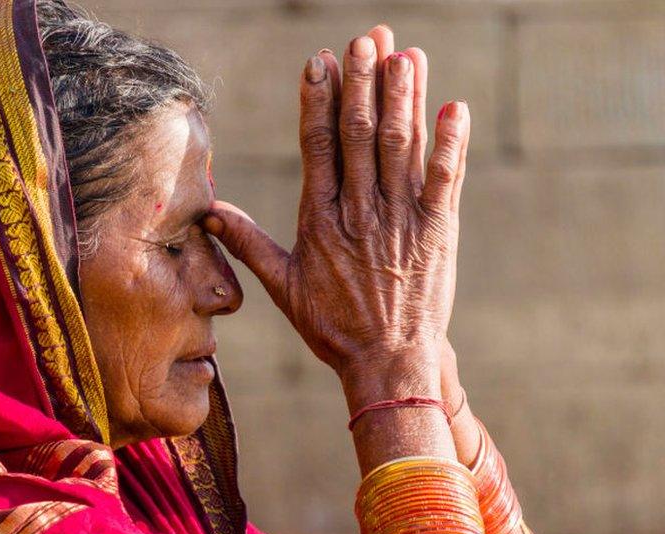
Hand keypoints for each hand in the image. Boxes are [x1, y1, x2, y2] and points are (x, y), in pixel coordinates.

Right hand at [204, 27, 471, 405]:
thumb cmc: (333, 326)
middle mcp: (362, 213)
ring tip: (403, 54)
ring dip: (403, 98)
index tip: (320, 62)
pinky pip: (447, 180)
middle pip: (360, 135)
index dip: (319, 100)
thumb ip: (249, 243)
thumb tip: (210, 213)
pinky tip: (454, 107)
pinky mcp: (438, 232)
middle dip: (363, 82)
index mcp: (322, 221)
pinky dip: (451, 143)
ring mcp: (402, 220)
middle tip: (365, 39)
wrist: (389, 362)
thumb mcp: (284, 287)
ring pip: (400, 147)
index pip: (318, 147)